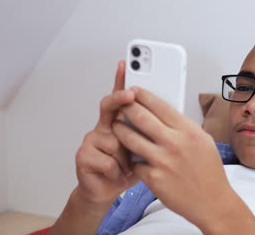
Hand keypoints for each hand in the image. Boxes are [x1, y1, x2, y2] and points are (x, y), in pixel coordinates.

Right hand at [74, 61, 139, 205]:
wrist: (107, 190)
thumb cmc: (130, 167)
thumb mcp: (146, 148)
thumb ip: (150, 132)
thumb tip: (171, 117)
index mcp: (119, 122)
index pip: (121, 98)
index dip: (121, 79)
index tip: (125, 64)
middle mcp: (105, 126)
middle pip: (110, 106)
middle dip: (120, 99)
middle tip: (130, 95)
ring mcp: (92, 139)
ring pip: (113, 139)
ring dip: (124, 157)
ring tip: (126, 166)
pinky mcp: (83, 155)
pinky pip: (107, 159)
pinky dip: (116, 170)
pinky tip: (116, 175)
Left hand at [112, 86, 234, 228]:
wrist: (213, 202)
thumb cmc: (209, 171)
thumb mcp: (203, 141)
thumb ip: (183, 127)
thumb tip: (164, 114)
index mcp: (189, 131)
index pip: (159, 105)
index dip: (143, 96)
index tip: (134, 91)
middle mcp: (175, 143)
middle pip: (140, 117)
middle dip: (126, 108)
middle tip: (120, 105)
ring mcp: (163, 161)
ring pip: (130, 138)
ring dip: (120, 130)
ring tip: (116, 126)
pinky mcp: (154, 179)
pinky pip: (135, 163)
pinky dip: (132, 159)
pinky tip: (130, 156)